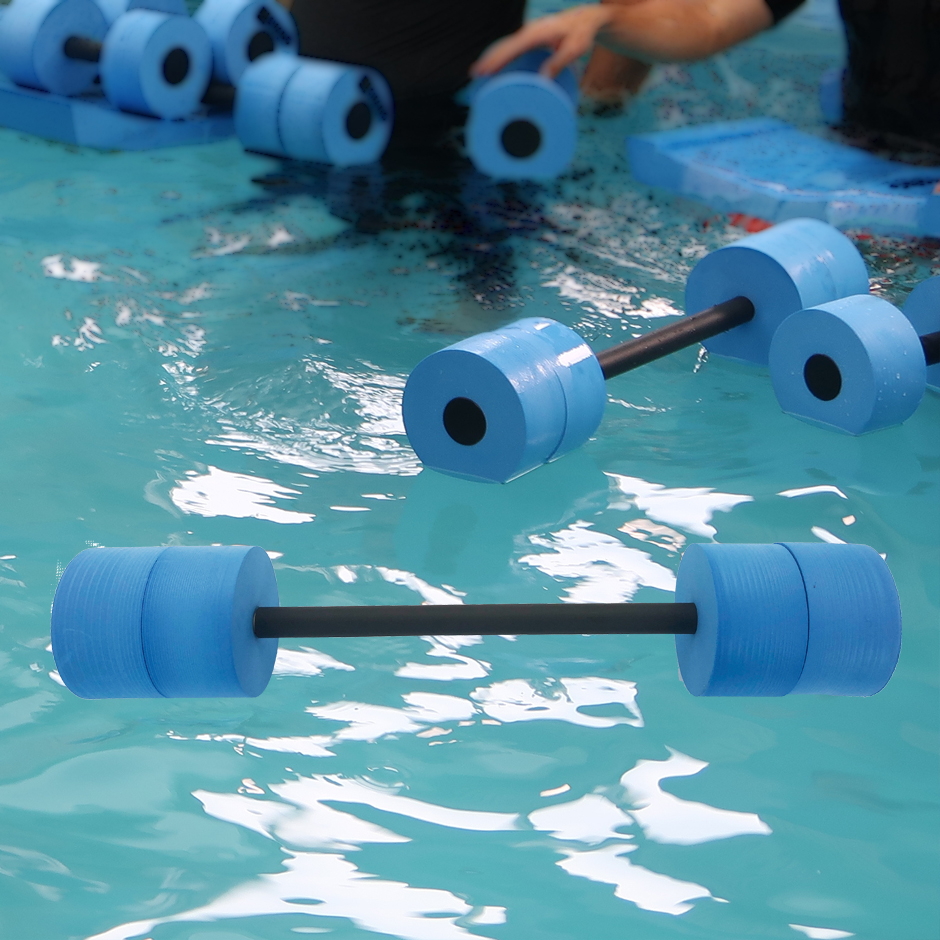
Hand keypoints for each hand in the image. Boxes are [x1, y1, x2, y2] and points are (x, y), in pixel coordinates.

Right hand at [471, 5, 614, 79]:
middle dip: (488, 59)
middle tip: (474, 74)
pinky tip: (493, 64)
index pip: (513, 47)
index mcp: (537, 33)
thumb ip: (559, 61)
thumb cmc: (581, 34)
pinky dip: (499, 54)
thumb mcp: (574, 49)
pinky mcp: (529, 37)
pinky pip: (510, 46)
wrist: (585, 19)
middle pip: (503, 45)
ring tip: (478, 72)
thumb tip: (543, 78)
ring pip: (505, 44)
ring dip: (491, 57)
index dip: (498, 59)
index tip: (486, 70)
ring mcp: (528, 33)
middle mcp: (529, 31)